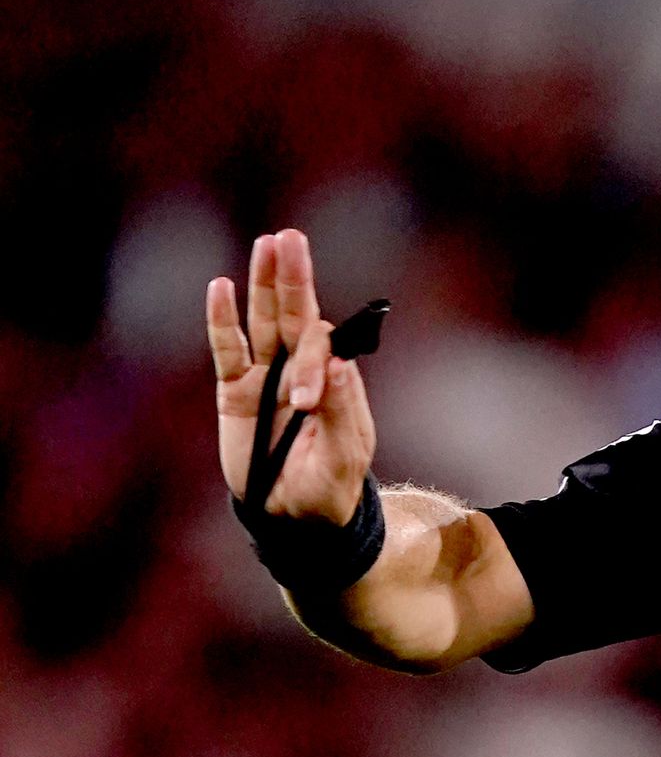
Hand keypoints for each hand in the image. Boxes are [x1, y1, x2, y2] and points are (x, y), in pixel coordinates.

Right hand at [208, 229, 375, 525]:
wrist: (294, 519)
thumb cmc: (328, 490)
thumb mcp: (342, 459)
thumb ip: (342, 414)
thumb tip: (342, 366)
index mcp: (335, 383)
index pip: (323, 350)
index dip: (313, 365)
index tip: (303, 402)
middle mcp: (302, 372)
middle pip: (297, 315)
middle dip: (294, 278)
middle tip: (291, 237)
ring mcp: (267, 378)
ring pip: (264, 322)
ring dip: (264, 285)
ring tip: (267, 244)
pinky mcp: (235, 392)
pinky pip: (227, 351)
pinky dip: (222, 321)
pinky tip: (220, 287)